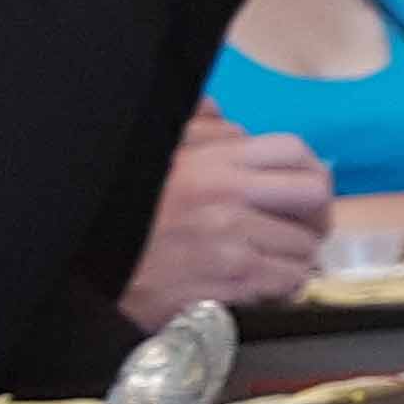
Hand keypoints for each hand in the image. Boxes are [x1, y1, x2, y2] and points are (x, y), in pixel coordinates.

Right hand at [121, 111, 330, 325]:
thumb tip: (223, 116)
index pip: (294, 152)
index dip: (311, 173)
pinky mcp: (232, 280)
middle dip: (315, 217)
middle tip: (302, 232)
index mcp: (214, 160)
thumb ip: (195, 131)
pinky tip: (267, 288)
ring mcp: (234, 238)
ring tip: (274, 263)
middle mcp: (230, 194)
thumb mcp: (154, 155)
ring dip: (296, 258)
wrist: (87, 267)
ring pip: (304, 246)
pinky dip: (286, 287)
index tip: (304, 195)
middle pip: (314, 197)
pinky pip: (289, 282)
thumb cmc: (121, 215)